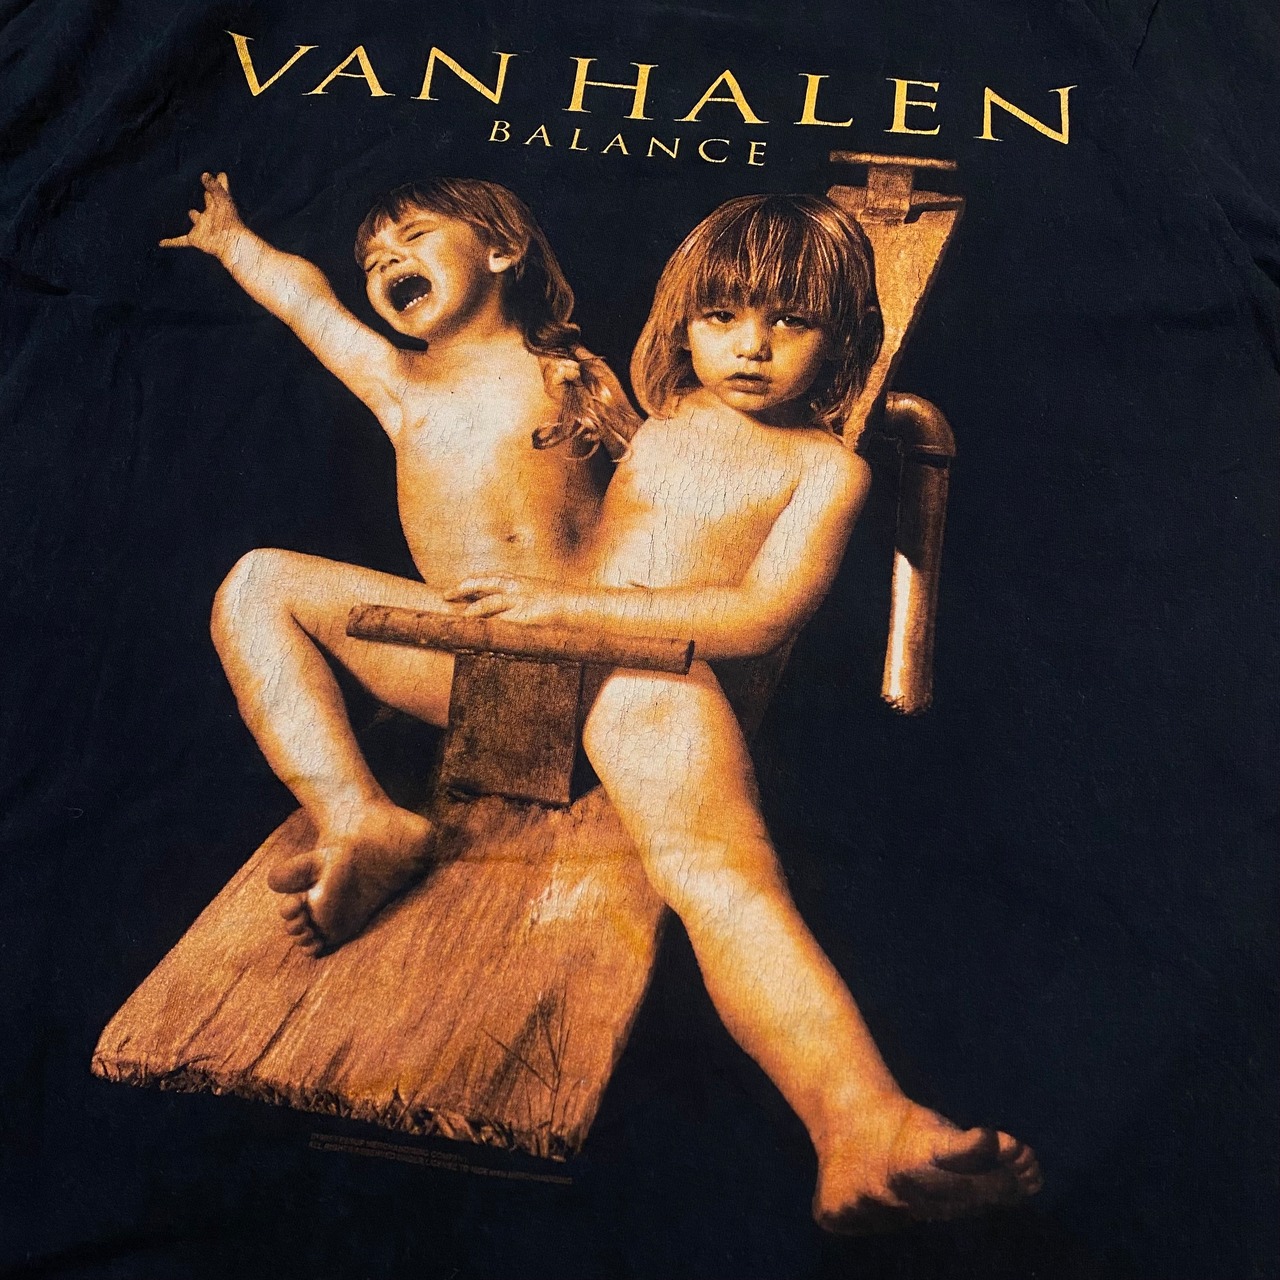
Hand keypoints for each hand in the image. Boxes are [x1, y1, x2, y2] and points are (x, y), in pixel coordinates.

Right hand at [159, 172, 246, 259]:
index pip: (217, 191)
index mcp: (218, 206)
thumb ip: (214, 186)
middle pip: (209, 203)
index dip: (218, 183)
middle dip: (210, 197)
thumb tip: (205, 174)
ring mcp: (202, 227)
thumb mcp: (222, 200)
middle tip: (209, 190)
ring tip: (193, 213)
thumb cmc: (230, 221)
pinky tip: (161, 243)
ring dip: (195, 216)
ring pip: (197, 219)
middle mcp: (210, 215)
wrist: (232, 243)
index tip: (221, 176)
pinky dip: (171, 242)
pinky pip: (180, 241)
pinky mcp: (195, 239)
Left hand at [444, 576, 574, 626]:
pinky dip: (489, 625)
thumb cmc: (562, 602)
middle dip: (462, 588)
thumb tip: (514, 606)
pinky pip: (503, 620)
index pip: (489, 577)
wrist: (580, 605)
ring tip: (460, 617)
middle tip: (446, 595)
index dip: (471, 582)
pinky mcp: (526, 615)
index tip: (457, 587)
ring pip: (490, 602)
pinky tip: (478, 630)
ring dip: (473, 609)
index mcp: (520, 580)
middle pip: (483, 583)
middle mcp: (517, 586)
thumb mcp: (540, 594)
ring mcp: (522, 600)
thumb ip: (524, 597)